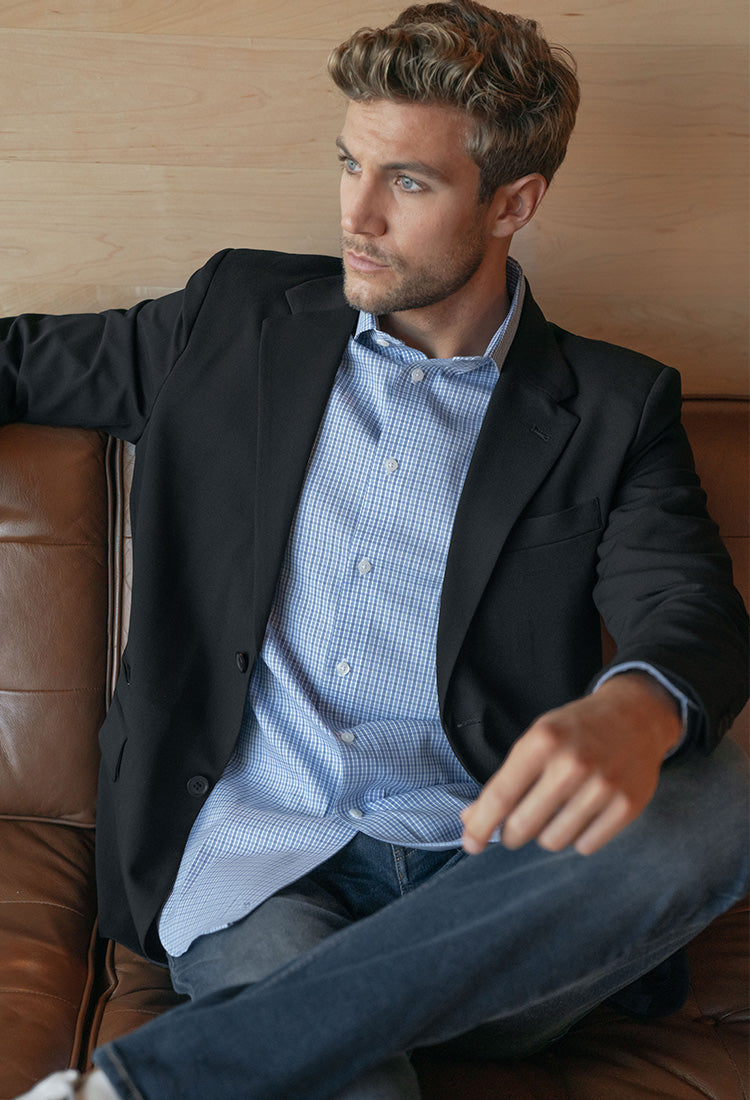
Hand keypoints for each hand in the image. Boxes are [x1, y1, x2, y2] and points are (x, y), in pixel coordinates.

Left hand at [460, 672, 681, 856]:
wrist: (635, 716)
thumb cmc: (575, 731)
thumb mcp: (536, 741)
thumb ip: (505, 781)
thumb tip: (470, 820)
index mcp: (542, 742)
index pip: (500, 796)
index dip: (480, 826)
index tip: (470, 844)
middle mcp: (572, 763)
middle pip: (523, 826)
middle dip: (511, 834)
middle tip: (514, 828)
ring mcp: (603, 785)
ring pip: (553, 841)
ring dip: (546, 834)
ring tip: (554, 813)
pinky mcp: (628, 804)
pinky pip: (586, 845)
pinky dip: (578, 837)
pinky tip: (582, 814)